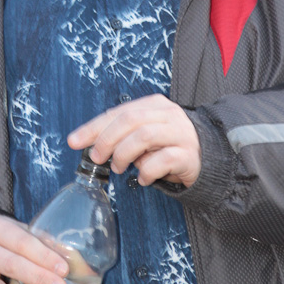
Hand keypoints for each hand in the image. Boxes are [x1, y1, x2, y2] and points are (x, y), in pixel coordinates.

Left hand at [67, 94, 200, 187]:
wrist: (208, 157)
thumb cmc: (169, 145)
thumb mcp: (145, 133)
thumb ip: (123, 134)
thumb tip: (90, 143)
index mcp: (154, 104)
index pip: (118, 112)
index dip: (93, 127)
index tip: (74, 141)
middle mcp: (167, 115)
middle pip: (130, 119)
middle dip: (107, 139)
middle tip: (97, 157)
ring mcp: (180, 133)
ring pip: (144, 136)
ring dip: (124, 154)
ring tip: (119, 168)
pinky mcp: (188, 155)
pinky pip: (162, 160)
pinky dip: (147, 171)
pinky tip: (142, 178)